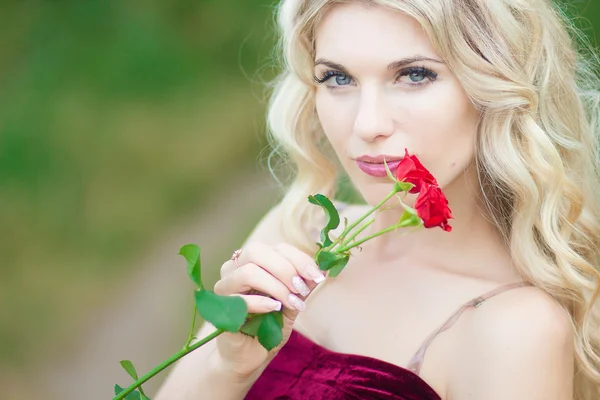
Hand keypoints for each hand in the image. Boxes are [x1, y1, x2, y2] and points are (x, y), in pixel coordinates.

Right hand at [212, 242, 325, 376]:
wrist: (250, 357)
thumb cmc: (269, 326)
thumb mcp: (292, 304)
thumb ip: (303, 287)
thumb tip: (322, 269)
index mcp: (254, 262)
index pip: (277, 248)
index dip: (299, 259)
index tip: (317, 276)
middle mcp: (234, 269)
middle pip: (257, 251)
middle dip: (285, 269)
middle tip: (301, 289)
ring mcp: (224, 288)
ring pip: (248, 272)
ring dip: (276, 287)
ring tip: (292, 303)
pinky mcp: (220, 309)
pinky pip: (239, 299)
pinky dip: (261, 302)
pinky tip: (275, 309)